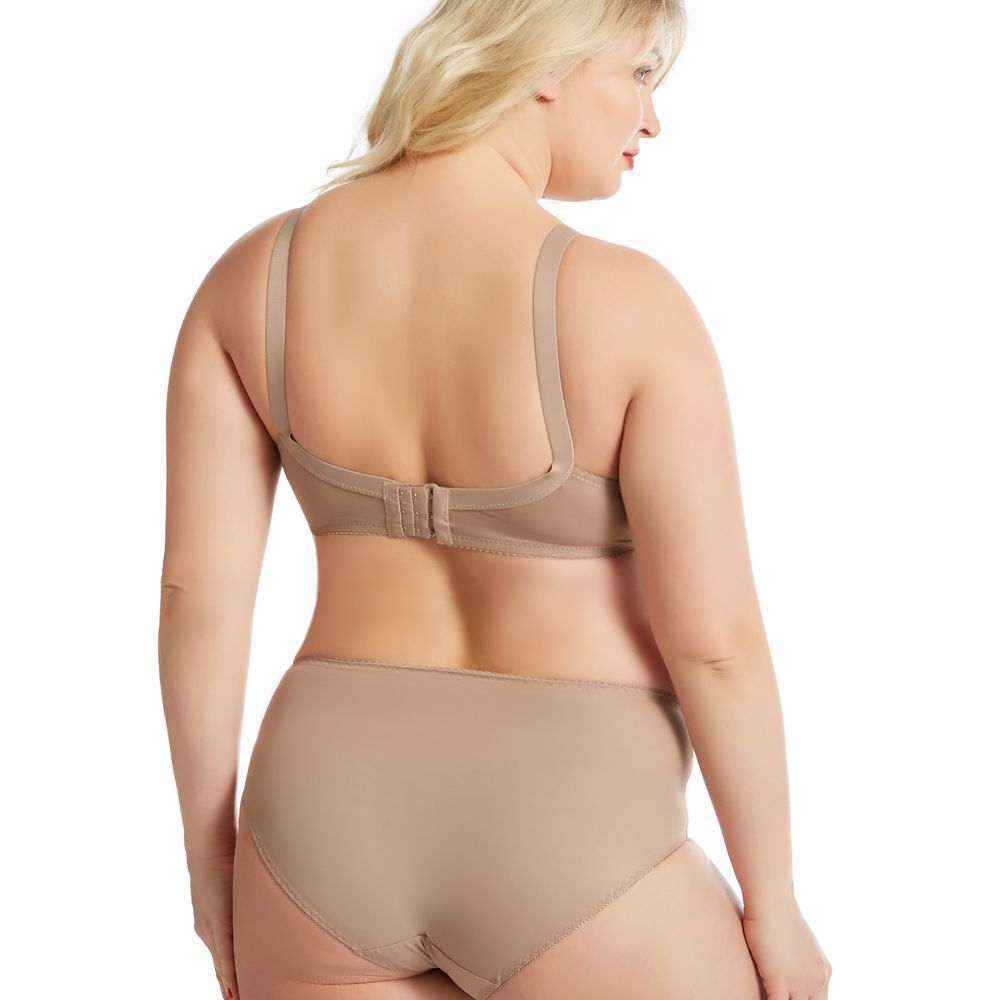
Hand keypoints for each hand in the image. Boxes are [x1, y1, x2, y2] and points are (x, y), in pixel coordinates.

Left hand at [188, 850, 239, 999]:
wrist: (209, 841)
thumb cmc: (226, 855)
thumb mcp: (240, 884)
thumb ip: (250, 900)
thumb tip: (265, 908)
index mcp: (212, 924)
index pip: (224, 960)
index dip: (231, 980)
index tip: (239, 995)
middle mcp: (208, 931)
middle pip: (222, 970)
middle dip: (233, 988)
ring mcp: (212, 928)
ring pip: (223, 967)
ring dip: (232, 986)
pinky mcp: (218, 922)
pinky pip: (225, 956)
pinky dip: (230, 974)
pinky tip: (234, 992)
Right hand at [742, 894, 831, 998]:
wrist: (770, 898)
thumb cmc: (776, 913)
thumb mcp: (795, 942)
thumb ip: (797, 962)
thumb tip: (785, 964)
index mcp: (823, 972)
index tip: (788, 996)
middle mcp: (818, 980)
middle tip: (779, 996)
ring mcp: (802, 983)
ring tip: (763, 996)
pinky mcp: (781, 981)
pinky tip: (751, 997)